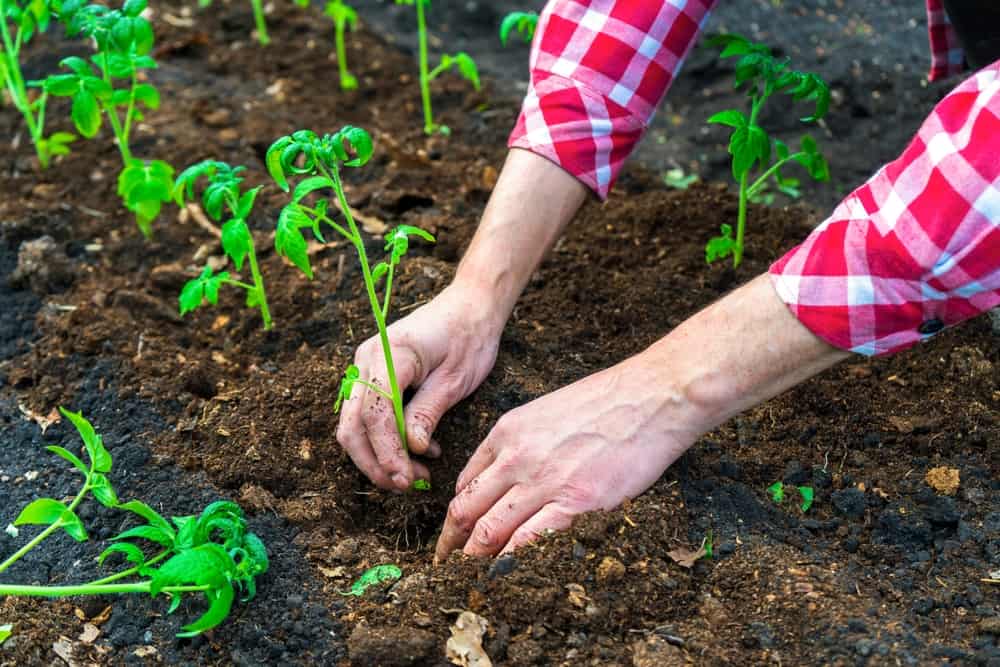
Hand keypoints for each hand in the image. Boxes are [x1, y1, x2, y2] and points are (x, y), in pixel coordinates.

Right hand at [336, 284, 503, 490]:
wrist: (470, 307)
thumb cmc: (469, 338)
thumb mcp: (456, 379)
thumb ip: (429, 412)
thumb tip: (412, 449)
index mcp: (390, 354)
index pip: (375, 414)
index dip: (387, 452)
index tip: (406, 478)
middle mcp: (367, 359)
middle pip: (352, 425)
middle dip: (376, 462)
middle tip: (407, 485)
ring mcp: (365, 366)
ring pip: (354, 424)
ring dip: (378, 455)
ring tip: (414, 474)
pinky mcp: (372, 375)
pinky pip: (366, 415)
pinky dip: (383, 439)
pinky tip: (416, 450)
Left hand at [433, 274, 847, 559]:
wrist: (652, 397)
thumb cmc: (606, 403)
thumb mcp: (546, 411)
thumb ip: (519, 442)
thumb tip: (501, 475)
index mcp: (507, 432)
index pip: (465, 483)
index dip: (455, 516)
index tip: (454, 535)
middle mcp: (516, 456)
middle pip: (467, 510)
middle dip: (451, 544)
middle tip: (445, 568)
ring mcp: (544, 480)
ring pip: (490, 529)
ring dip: (474, 560)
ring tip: (467, 582)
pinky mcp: (576, 502)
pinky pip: (529, 540)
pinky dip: (510, 563)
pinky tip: (504, 579)